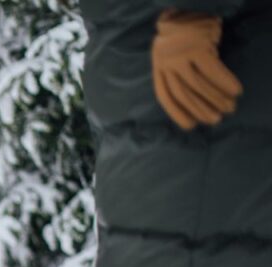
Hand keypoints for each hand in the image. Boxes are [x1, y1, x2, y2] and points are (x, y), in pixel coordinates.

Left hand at [151, 9, 242, 129]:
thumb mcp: (172, 56)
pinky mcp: (198, 46)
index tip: (191, 126)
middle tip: (217, 119)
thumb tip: (196, 101)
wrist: (188, 5)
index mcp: (158, 67)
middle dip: (201, 109)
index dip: (177, 113)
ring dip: (215, 99)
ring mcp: (181, 54)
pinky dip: (225, 82)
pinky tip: (236, 90)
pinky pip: (213, 70)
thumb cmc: (183, 35)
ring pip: (198, 84)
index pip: (165, 96)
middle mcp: (167, 63)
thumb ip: (177, 75)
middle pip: (184, 94)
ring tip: (229, 107)